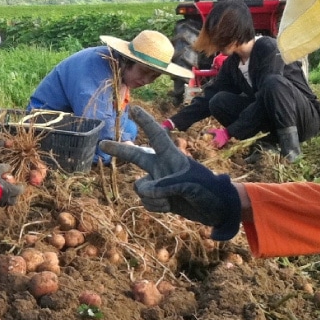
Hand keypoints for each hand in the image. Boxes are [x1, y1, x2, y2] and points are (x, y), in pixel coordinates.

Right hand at [0, 164, 23, 206]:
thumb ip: (4, 168)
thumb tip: (9, 168)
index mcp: (6, 190)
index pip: (18, 191)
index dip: (20, 188)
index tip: (21, 186)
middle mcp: (2, 198)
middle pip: (12, 201)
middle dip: (14, 196)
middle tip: (12, 190)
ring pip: (4, 203)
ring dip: (5, 198)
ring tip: (2, 191)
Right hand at [98, 106, 240, 239]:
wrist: (217, 212)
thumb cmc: (209, 191)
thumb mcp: (189, 185)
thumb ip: (164, 186)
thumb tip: (143, 191)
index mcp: (172, 156)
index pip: (156, 135)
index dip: (144, 121)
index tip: (132, 107)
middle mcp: (161, 167)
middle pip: (136, 155)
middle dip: (119, 150)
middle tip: (102, 143)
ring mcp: (159, 182)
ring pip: (140, 187)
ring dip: (152, 196)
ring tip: (170, 199)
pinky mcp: (158, 198)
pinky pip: (146, 201)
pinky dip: (156, 206)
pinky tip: (170, 206)